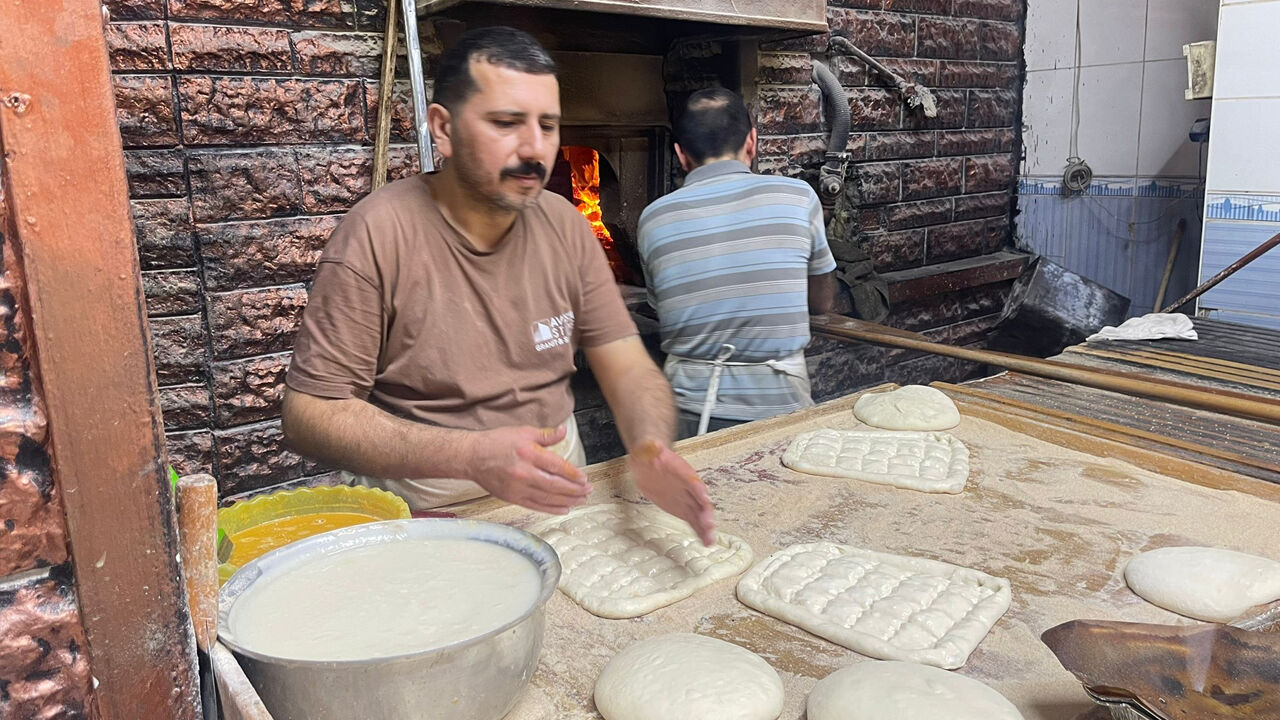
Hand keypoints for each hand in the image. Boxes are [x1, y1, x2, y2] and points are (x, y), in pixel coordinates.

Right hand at [465, 425, 590, 513]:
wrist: (472, 457)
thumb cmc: (497, 442)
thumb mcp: (523, 432)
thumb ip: (545, 435)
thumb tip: (563, 431)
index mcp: (529, 454)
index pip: (557, 466)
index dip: (573, 474)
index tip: (584, 478)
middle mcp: (524, 473)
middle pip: (555, 485)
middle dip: (575, 490)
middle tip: (588, 490)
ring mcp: (518, 488)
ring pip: (548, 498)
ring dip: (568, 500)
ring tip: (581, 500)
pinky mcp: (512, 497)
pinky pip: (536, 506)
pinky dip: (552, 509)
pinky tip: (564, 509)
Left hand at [627, 440, 715, 545]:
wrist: (650, 462)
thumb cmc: (651, 454)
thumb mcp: (647, 449)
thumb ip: (650, 448)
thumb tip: (651, 444)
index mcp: (682, 471)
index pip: (692, 480)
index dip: (698, 489)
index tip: (704, 498)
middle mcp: (688, 487)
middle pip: (700, 500)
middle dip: (705, 513)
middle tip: (708, 525)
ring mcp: (686, 499)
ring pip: (699, 514)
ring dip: (705, 527)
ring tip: (710, 540)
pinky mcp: (682, 509)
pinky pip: (693, 521)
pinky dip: (699, 531)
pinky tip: (706, 541)